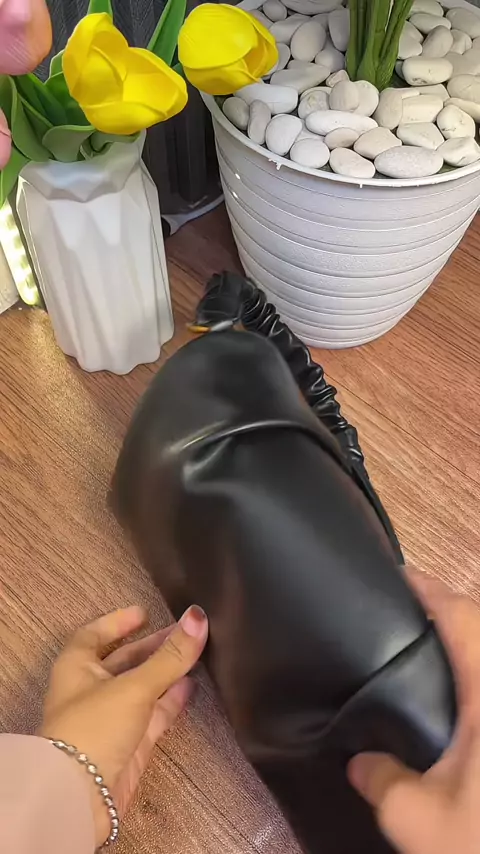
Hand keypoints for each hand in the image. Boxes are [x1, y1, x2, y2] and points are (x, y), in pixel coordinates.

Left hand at [39, 604, 207, 847]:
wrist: (83, 797)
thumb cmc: (95, 727)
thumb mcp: (134, 685)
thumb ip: (170, 656)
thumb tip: (198, 616)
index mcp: (76, 667)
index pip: (94, 635)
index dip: (117, 622)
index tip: (146, 613)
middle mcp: (91, 690)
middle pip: (124, 660)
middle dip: (153, 646)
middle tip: (184, 631)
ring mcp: (112, 717)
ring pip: (143, 686)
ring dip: (166, 671)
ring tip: (197, 653)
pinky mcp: (131, 742)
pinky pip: (155, 713)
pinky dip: (172, 699)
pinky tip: (193, 686)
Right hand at [348, 569, 479, 853]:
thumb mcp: (419, 821)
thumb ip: (383, 783)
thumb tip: (360, 763)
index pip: (463, 620)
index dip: (432, 591)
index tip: (400, 575)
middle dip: (452, 611)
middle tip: (406, 614)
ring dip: (469, 644)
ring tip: (429, 651)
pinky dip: (476, 675)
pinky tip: (460, 702)